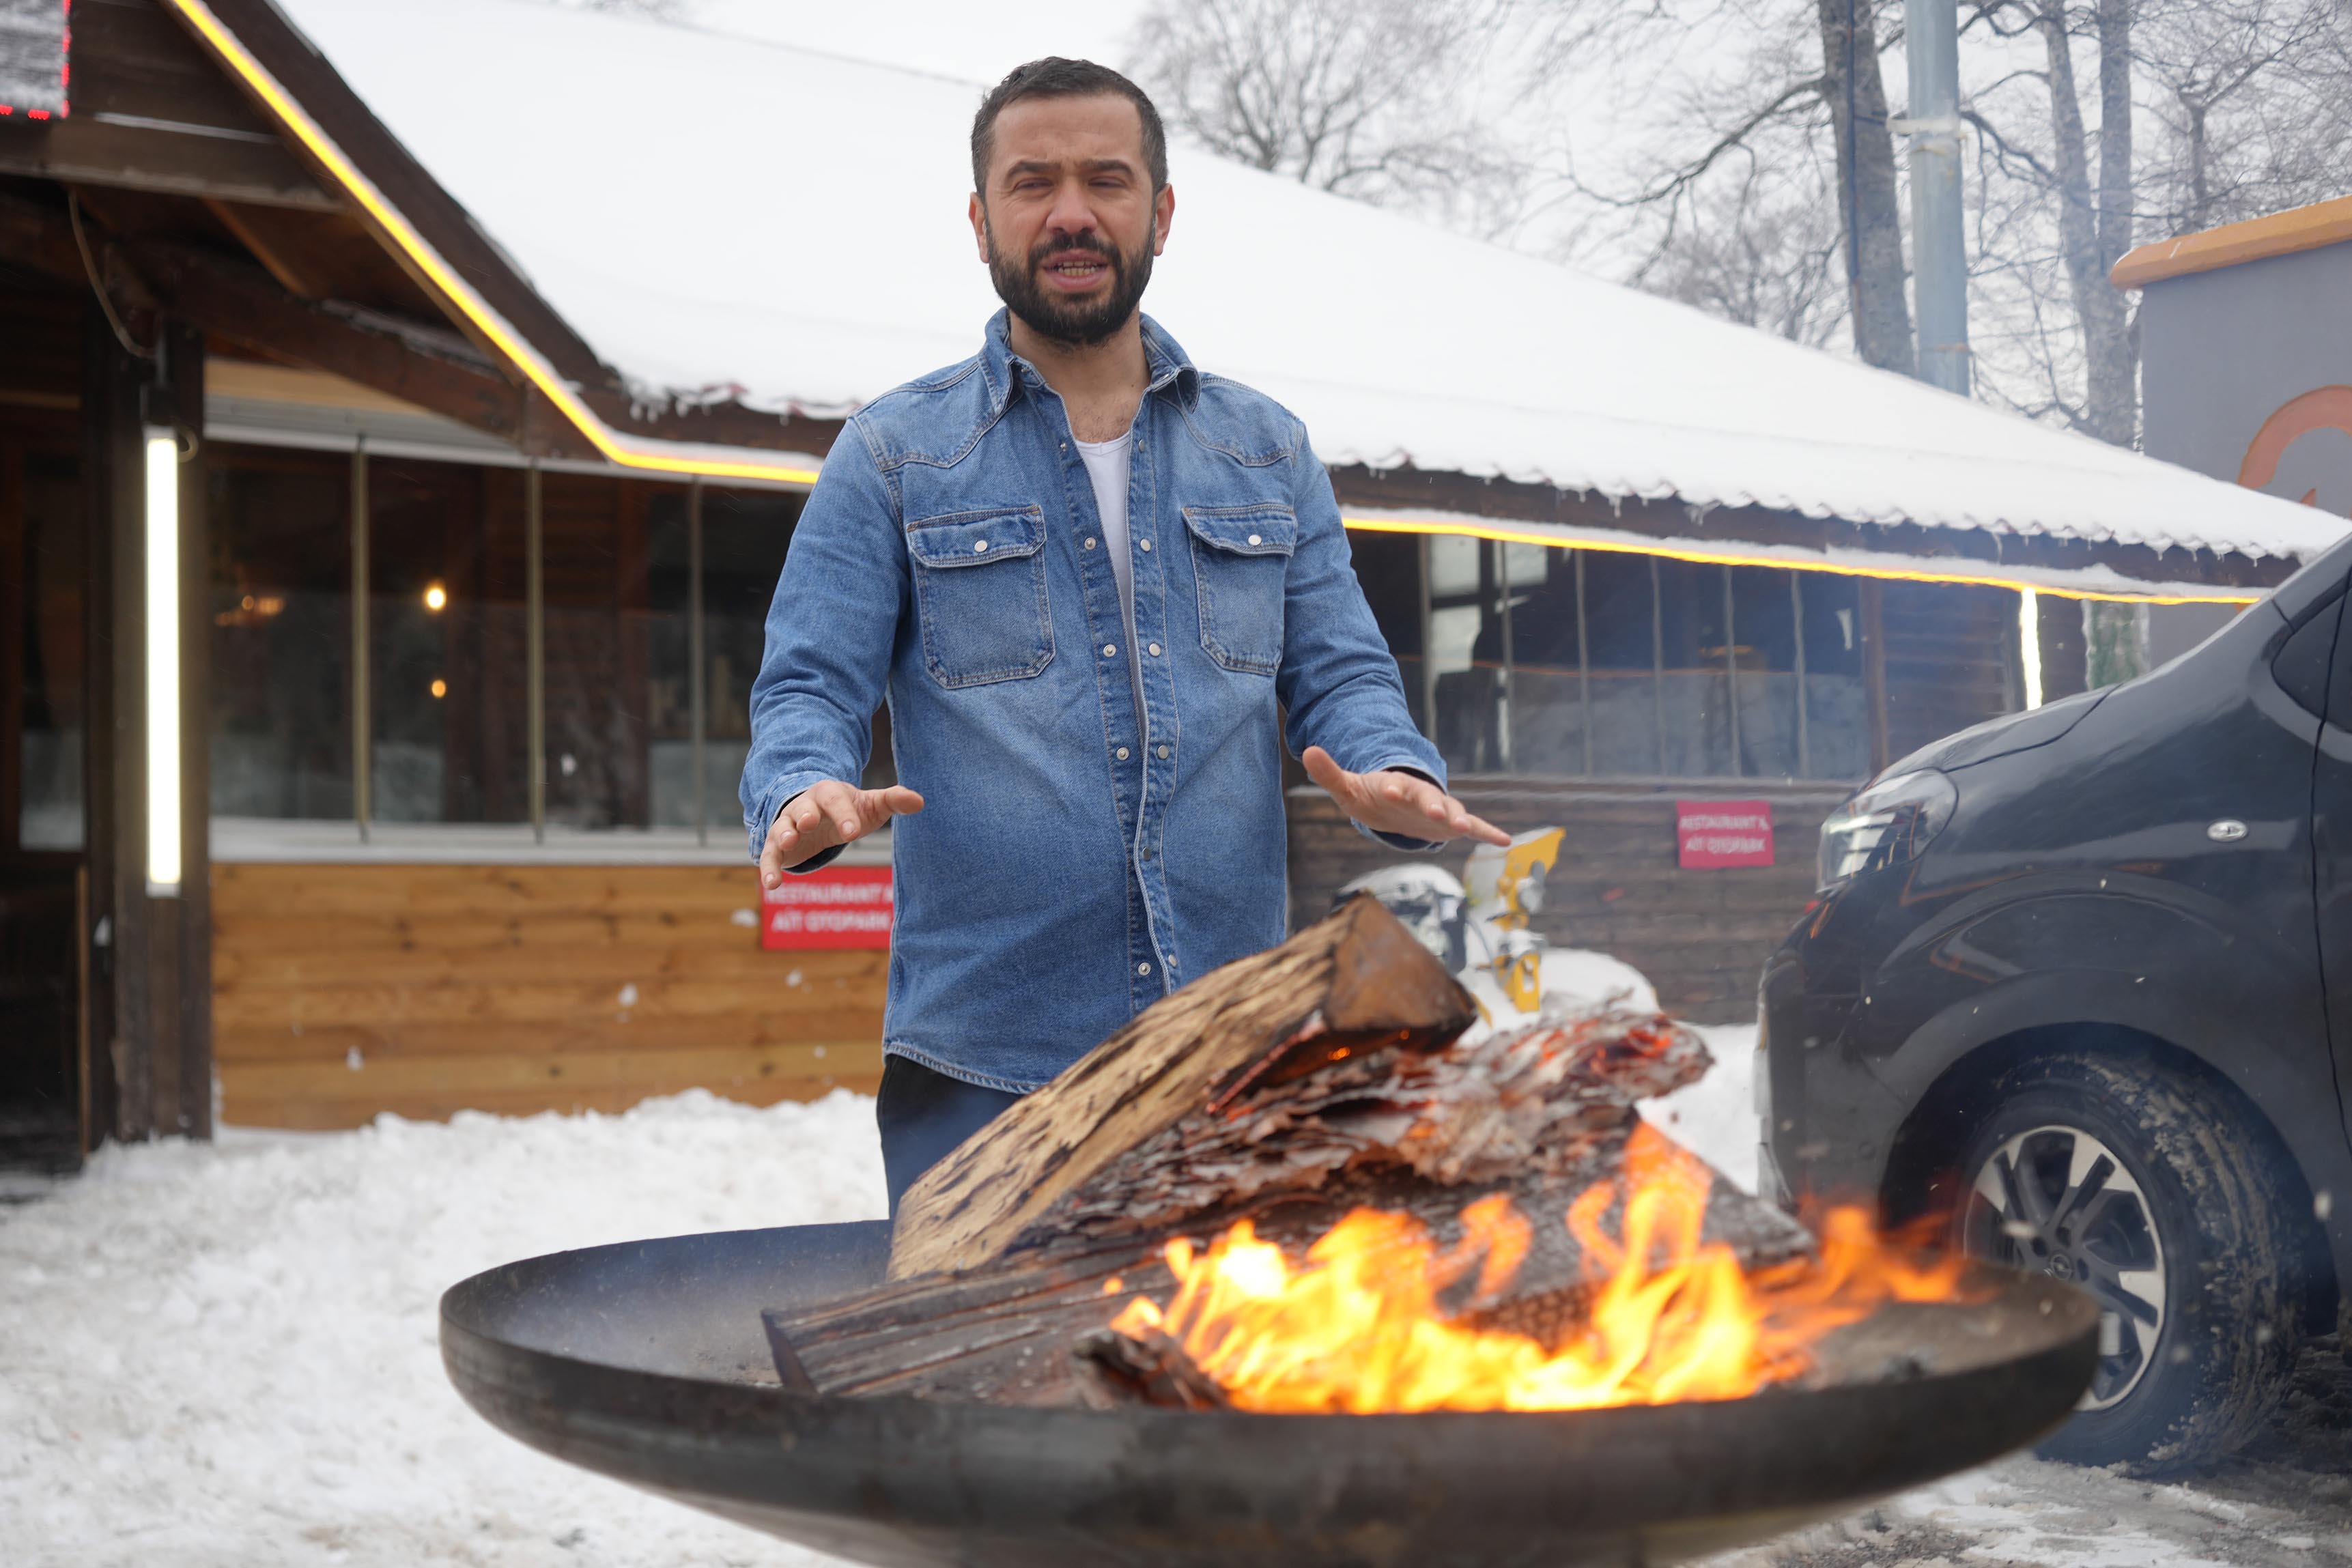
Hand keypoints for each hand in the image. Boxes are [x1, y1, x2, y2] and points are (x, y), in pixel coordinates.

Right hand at [760, 780, 924, 886]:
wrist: (818, 815)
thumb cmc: (849, 810)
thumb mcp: (871, 806)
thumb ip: (893, 800)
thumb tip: (920, 801)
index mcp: (830, 794)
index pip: (837, 801)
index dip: (845, 815)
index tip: (853, 833)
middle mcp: (805, 806)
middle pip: (804, 808)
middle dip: (805, 814)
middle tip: (808, 822)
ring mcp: (788, 825)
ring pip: (782, 828)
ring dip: (783, 835)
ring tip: (787, 844)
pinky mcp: (776, 846)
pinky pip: (770, 855)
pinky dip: (769, 868)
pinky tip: (772, 885)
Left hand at [1301, 746, 1508, 846]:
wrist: (1392, 802)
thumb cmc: (1369, 795)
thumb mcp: (1348, 786)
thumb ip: (1329, 772)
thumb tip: (1307, 750)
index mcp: (1397, 786)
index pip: (1395, 786)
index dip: (1393, 788)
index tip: (1390, 789)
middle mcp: (1421, 796)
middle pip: (1428, 799)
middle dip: (1431, 804)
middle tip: (1435, 811)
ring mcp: (1438, 810)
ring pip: (1452, 813)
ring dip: (1459, 819)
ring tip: (1466, 828)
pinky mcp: (1450, 824)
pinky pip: (1474, 827)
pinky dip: (1489, 833)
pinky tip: (1506, 842)